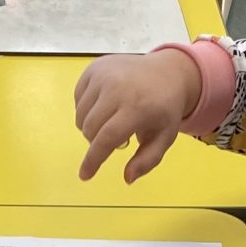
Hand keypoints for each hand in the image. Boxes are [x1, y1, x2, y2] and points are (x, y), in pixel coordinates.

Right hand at [75, 48, 200, 181]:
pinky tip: (105, 106)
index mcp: (137, 107)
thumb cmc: (164, 110)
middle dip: (96, 142)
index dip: (93, 159)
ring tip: (112, 121)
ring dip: (91, 127)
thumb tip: (127, 178)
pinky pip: (78, 99)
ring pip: (81, 116)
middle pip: (90, 129)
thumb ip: (147, 161)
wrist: (167, 72)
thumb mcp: (164, 138)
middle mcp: (117, 88)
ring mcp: (103, 75)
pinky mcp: (94, 68)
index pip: (106, 138)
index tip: (84, 175)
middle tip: (117, 138)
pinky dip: (87, 109)